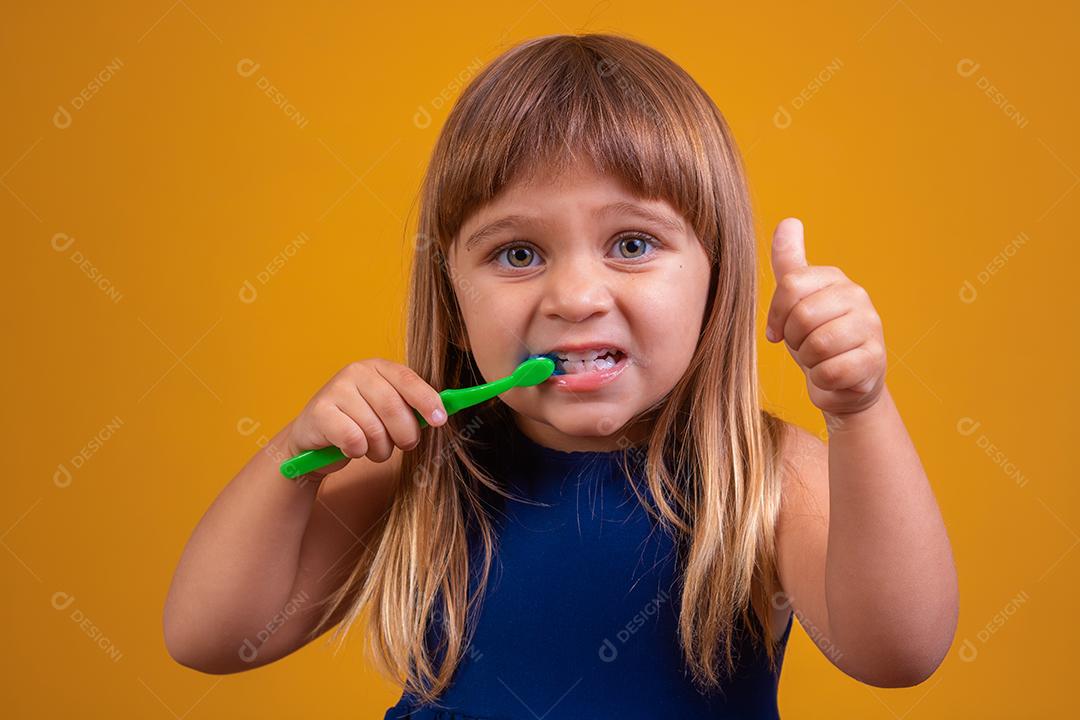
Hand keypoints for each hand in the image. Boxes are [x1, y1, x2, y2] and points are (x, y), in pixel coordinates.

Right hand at [287, 359, 447, 475]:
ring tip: (373, 448)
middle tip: (406, 444)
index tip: (440, 420)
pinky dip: (358, 451)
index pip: (407, 379)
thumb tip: (442, 413)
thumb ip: (412, 407)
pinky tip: (352, 449)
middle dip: (405, 434)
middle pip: (393, 407)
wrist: (316, 439)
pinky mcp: (319, 412)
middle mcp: (356, 372)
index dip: (426, 400)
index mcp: (378, 367)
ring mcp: (335, 389)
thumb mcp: (387, 410)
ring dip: (381, 449)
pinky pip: (353, 439)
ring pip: (374, 429)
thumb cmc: (360, 424)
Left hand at [764, 218, 885, 418]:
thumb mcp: (796, 300)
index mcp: (833, 278)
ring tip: (820, 359)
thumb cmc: (815, 338)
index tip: (778, 330)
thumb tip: (788, 221)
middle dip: (794, 340)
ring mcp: (871, 326)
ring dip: (809, 360)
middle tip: (805, 346)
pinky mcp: (876, 359)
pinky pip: (830, 371)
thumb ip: (789, 262)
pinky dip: (822, 379)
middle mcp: (857, 295)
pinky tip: (832, 375)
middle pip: (801, 316)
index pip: (790, 285)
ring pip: (816, 345)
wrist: (844, 384)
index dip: (776, 315)